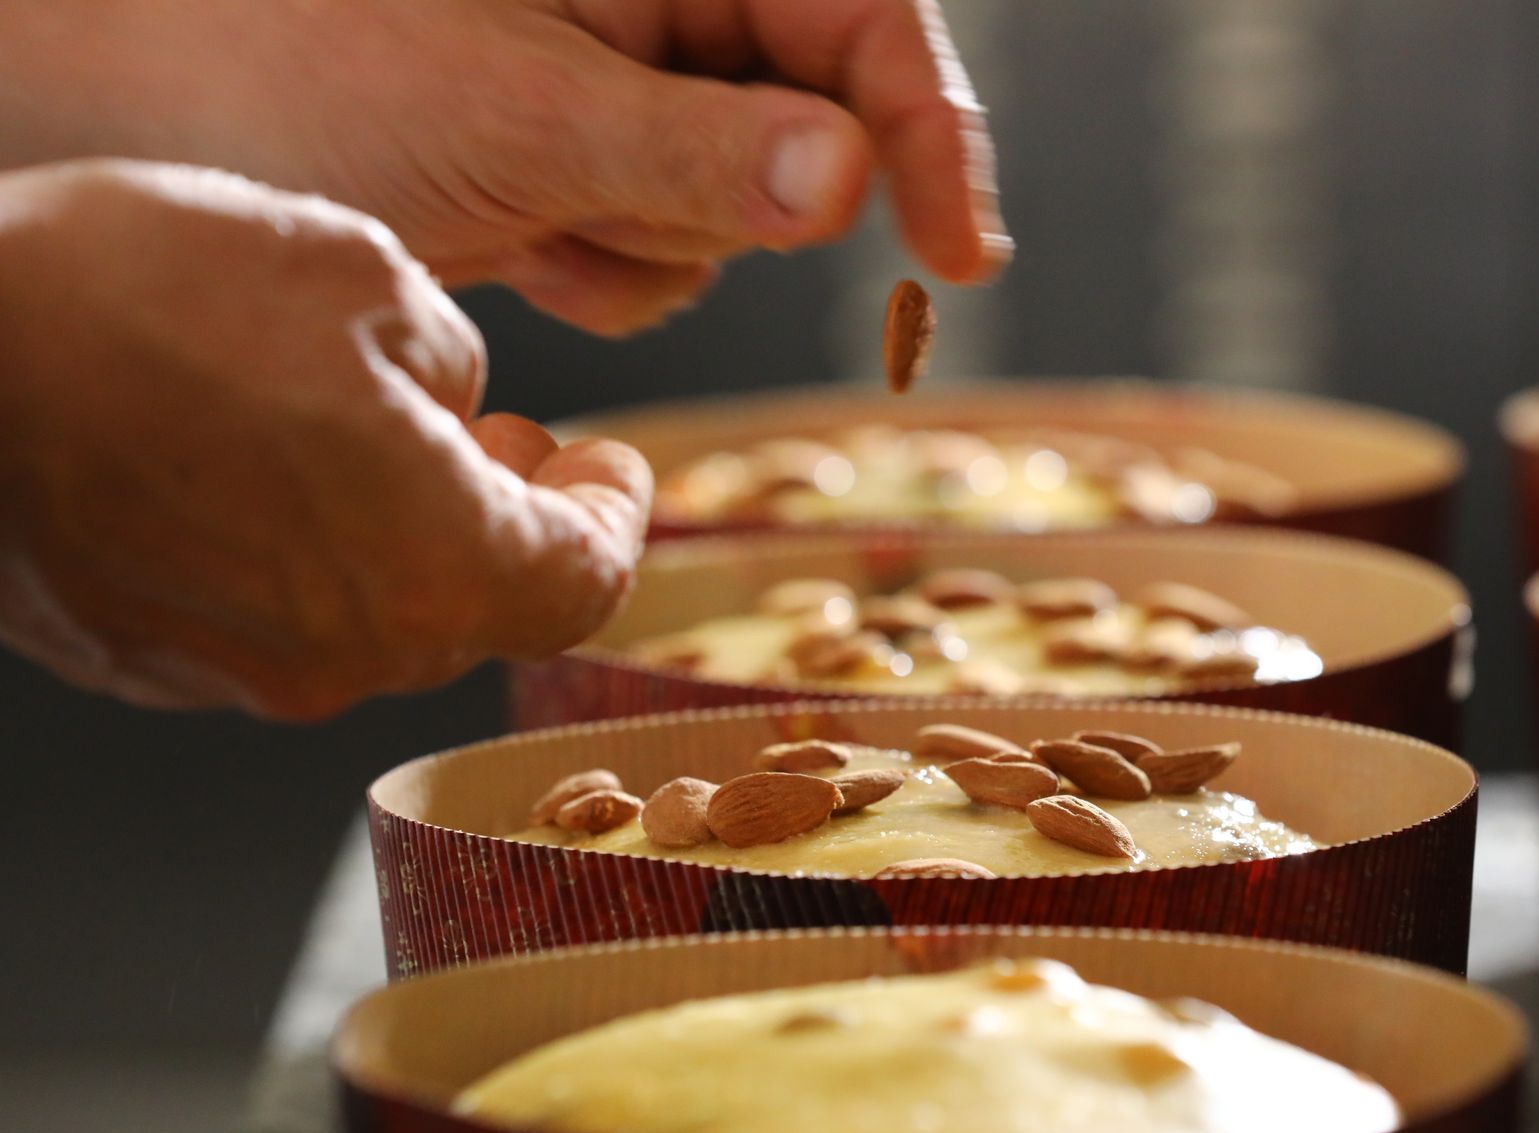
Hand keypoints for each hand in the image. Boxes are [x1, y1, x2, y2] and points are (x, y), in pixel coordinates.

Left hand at [0, 0, 1008, 334]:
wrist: (147, 125)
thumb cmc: (288, 66)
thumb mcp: (513, 113)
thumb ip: (694, 149)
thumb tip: (850, 181)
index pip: (863, 17)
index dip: (930, 132)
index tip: (960, 254)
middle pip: (812, 121)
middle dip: (724, 196)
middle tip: (594, 204)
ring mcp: (623, 82)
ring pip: (737, 206)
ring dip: (644, 240)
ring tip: (519, 212)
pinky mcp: (589, 161)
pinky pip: (665, 249)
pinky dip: (601, 269)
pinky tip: (507, 240)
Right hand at [0, 160, 650, 717]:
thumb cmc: (141, 299)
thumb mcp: (364, 277)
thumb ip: (456, 369)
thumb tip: (458, 416)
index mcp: (437, 569)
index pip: (586, 582)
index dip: (614, 519)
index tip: (614, 467)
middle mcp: (351, 654)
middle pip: (484, 605)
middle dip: (512, 519)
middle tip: (512, 443)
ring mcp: (243, 673)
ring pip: (378, 612)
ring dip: (409, 534)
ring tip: (383, 440)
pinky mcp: (151, 662)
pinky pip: (275, 618)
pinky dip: (308, 555)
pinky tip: (269, 468)